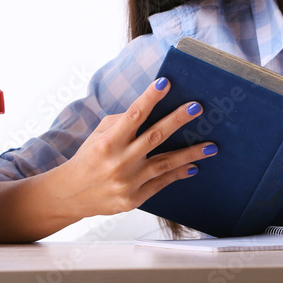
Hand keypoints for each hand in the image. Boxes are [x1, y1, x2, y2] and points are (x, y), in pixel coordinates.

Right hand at [52, 77, 216, 218]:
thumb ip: (122, 122)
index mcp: (108, 142)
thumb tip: (150, 110)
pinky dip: (179, 174)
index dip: (150, 98)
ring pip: (165, 164)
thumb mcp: (99, 135)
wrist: (71, 195)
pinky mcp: (133, 199)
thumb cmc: (88, 158)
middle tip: (197, 107)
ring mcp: (128, 182)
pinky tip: (194, 166)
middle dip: (177, 120)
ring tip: (211, 146)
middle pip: (155, 136)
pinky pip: (161, 183)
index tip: (166, 83)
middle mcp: (119, 162)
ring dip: (190, 154)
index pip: (133, 115)